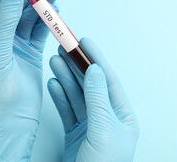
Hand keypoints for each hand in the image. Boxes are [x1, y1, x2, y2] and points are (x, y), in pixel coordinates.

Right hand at [48, 38, 138, 161]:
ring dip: (66, 77)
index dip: (96, 59)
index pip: (108, 80)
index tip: (85, 42)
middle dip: (78, 65)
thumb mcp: (103, 130)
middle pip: (91, 84)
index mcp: (122, 116)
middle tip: (65, 47)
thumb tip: (96, 71)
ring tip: (55, 60)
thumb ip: (98, 99)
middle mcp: (107, 118)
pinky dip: (59, 96)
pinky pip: (67, 109)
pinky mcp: (76, 134)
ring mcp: (91, 125)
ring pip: (77, 95)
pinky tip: (54, 83)